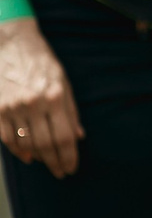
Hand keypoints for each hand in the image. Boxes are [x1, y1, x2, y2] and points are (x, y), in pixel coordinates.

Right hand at [0, 16, 81, 176]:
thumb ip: (71, 111)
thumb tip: (78, 136)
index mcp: (55, 97)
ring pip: (26, 144)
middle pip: (46, 144)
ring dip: (39, 158)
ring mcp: (12, 107)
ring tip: (48, 163)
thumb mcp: (64, 81)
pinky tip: (28, 156)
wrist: (11, 45)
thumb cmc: (41, 62)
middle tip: (61, 172)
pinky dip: (18, 150)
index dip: (69, 156)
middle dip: (56, 162)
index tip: (72, 167)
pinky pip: (6, 138)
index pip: (64, 137)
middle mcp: (33, 104)